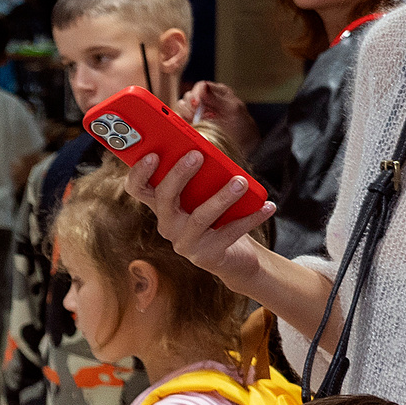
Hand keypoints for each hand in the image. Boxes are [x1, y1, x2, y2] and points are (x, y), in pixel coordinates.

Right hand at [123, 151, 271, 287]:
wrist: (233, 255)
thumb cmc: (218, 215)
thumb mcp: (205, 193)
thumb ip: (200, 173)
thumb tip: (205, 148)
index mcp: (161, 205)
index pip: (137, 188)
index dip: (139, 172)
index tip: (153, 154)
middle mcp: (167, 225)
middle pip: (164, 198)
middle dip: (179, 175)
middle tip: (198, 155)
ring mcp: (185, 243)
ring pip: (199, 217)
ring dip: (221, 198)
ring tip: (240, 182)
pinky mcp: (207, 256)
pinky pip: (229, 233)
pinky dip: (251, 218)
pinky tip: (268, 205)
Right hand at [177, 81, 260, 161]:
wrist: (243, 146)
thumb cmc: (242, 127)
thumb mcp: (233, 109)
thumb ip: (217, 98)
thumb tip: (203, 87)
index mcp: (217, 92)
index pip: (200, 86)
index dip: (196, 94)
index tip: (196, 104)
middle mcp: (205, 101)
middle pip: (188, 96)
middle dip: (190, 105)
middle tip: (195, 116)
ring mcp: (197, 113)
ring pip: (182, 107)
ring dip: (185, 114)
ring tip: (195, 123)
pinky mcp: (192, 125)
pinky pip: (181, 120)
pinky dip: (182, 123)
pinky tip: (190, 127)